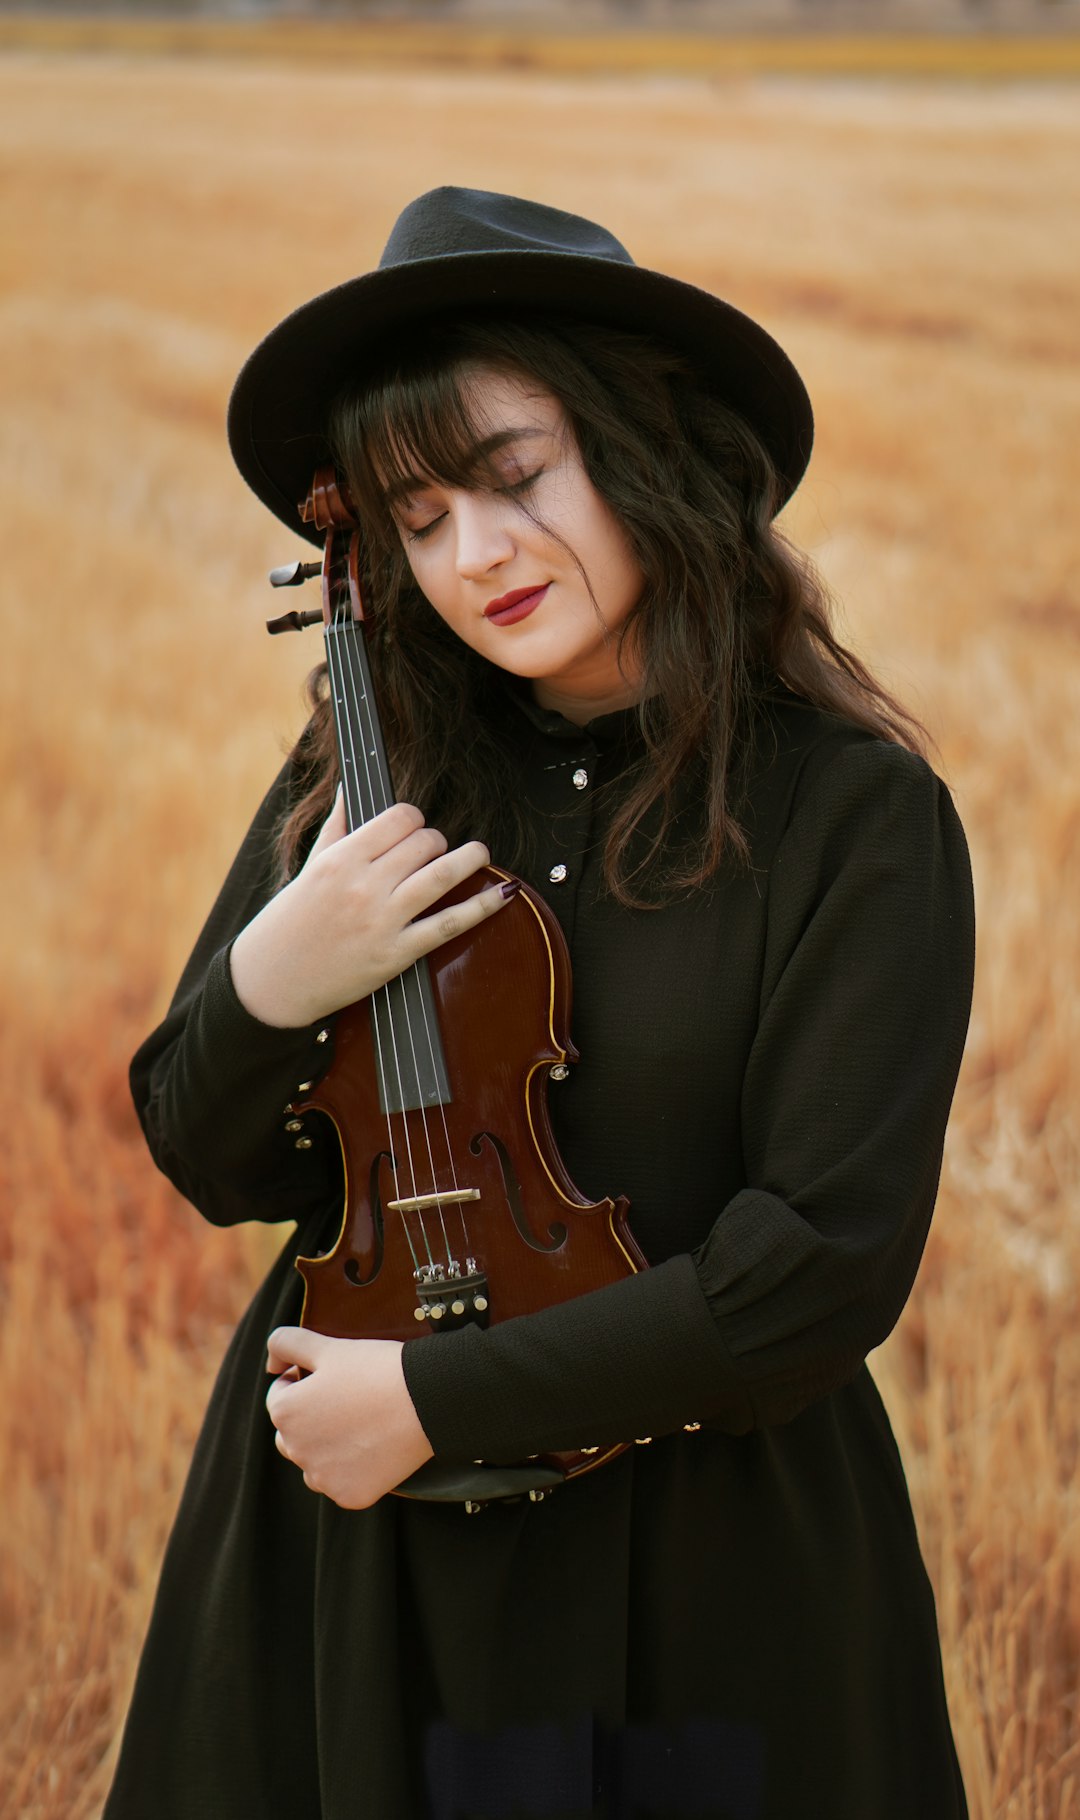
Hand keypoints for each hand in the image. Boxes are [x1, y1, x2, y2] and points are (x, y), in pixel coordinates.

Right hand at [230, 792, 512, 1027]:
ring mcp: (383, 920)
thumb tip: (348, 788)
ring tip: (480, 853)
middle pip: (424, 842)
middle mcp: (364, 886)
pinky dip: (483, 907)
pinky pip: (450, 924)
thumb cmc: (290, 921)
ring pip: (442, 874)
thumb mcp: (311, 866)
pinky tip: (505, 893)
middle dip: (435, 841)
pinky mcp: (397, 954)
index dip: (413, 819)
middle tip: (434, 850)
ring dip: (471, 858)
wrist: (274, 980)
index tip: (414, 828)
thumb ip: (336, 825)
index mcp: (342, 859)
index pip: (398, 818)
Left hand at [265, 1327, 433, 1508]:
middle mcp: (295, 1450)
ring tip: (361, 1424)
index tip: (334, 1377)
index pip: (280, 1396)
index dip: (304, 1381)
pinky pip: (340, 1483)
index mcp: (284, 1412)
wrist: (426, 1398)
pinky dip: (352, 1470)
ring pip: (313, 1462)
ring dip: (327, 1447)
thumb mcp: (328, 1346)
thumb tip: (271, 1366)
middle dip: (310, 1418)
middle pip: (292, 1433)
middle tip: (348, 1400)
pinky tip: (374, 1447)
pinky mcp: (349, 1495)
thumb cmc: (376, 1369)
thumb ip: (286, 1344)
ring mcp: (322, 1477)